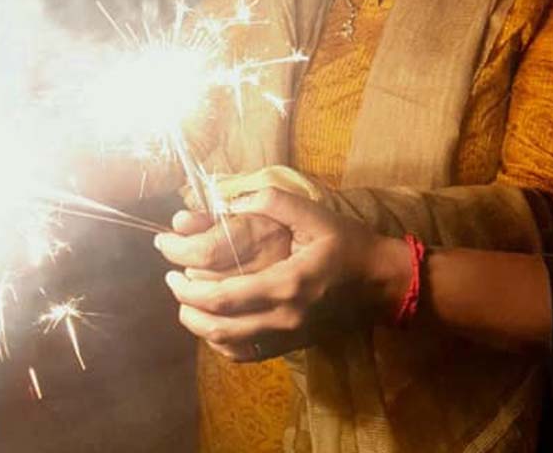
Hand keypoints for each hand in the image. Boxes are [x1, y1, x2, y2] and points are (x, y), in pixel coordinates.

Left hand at [160, 188, 409, 360]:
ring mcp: (287, 336)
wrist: (382, 282)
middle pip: (218, 326)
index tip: (171, 268)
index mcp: (287, 284)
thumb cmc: (349, 244)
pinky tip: (216, 323)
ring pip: (228, 345)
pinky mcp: (291, 345)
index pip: (224, 297)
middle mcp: (283, 317)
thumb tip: (233, 200)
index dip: (190, 287)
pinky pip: (246, 353)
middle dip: (186, 306)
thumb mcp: (316, 214)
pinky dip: (222, 342)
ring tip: (188, 302)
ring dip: (200, 326)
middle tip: (173, 283)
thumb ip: (275, 202)